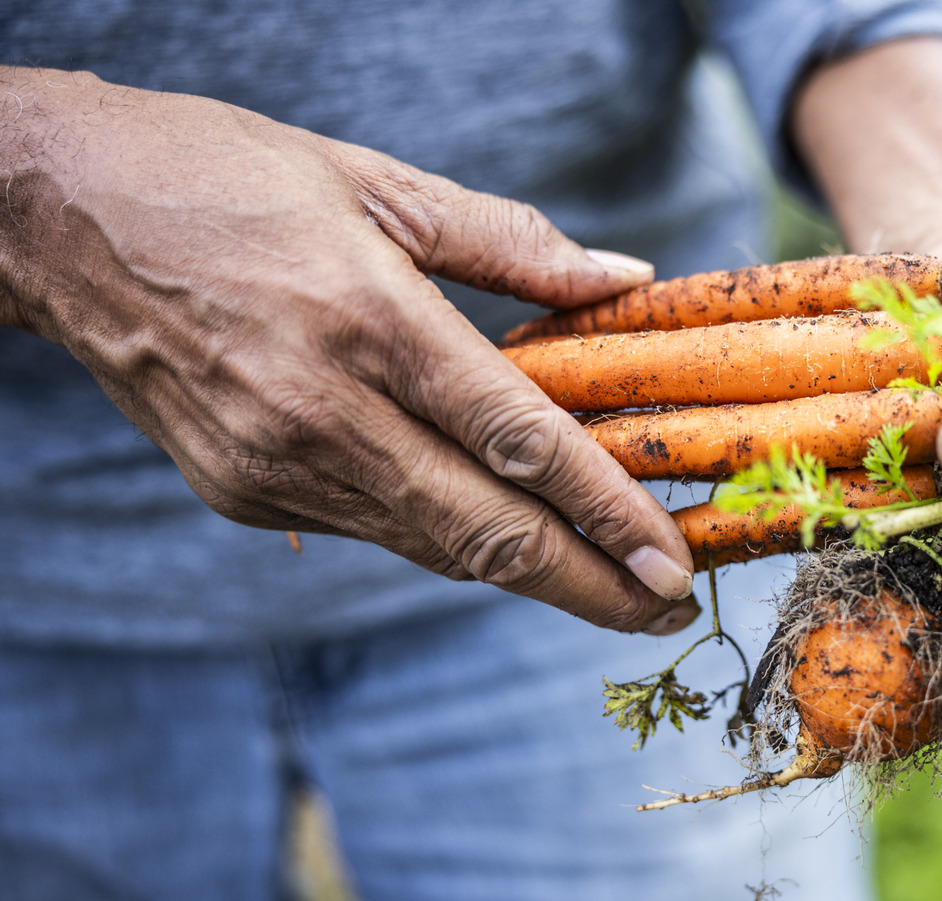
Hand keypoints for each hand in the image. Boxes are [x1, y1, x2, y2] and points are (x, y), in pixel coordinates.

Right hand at [0, 70, 698, 632]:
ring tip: (609, 587)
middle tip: (667, 614)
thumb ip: (510, 243)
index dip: (607, 513)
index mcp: (369, 319)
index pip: (519, 442)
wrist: (56, 218)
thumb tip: (622, 281)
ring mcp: (275, 462)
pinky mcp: (241, 490)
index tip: (673, 562)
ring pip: (433, 547)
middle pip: (486, 532)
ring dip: (528, 576)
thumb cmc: (224, 179)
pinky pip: (376, 529)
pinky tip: (502, 534)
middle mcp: (322, 410)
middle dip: (589, 587)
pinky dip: (448, 538)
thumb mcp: (377, 183)